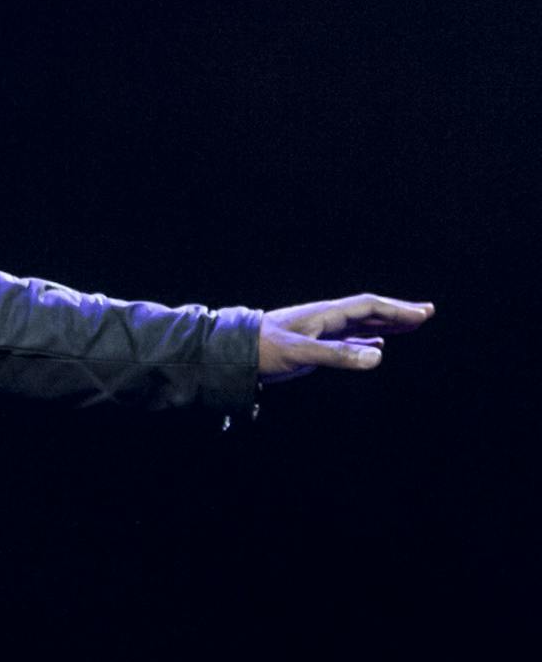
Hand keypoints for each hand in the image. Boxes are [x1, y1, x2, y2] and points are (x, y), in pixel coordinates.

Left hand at [257, 294, 434, 383]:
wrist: (234, 354)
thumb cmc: (263, 350)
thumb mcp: (301, 352)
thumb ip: (338, 355)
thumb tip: (379, 355)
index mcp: (325, 314)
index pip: (368, 306)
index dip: (397, 310)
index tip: (423, 314)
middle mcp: (326, 319)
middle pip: (369, 312)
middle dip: (398, 312)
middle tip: (427, 313)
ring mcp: (320, 331)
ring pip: (361, 325)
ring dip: (387, 325)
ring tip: (411, 325)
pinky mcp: (313, 344)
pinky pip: (348, 339)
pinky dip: (367, 341)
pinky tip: (377, 346)